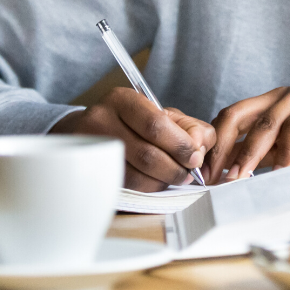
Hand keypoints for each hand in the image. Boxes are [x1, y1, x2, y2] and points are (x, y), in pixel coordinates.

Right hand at [50, 87, 215, 190]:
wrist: (87, 133)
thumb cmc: (133, 123)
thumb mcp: (161, 114)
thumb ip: (188, 126)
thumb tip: (201, 146)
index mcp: (122, 100)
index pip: (156, 125)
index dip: (180, 145)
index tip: (195, 157)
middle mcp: (101, 121)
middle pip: (146, 154)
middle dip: (175, 168)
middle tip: (189, 173)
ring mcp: (92, 149)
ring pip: (136, 176)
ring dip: (163, 181)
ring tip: (175, 177)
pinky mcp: (91, 173)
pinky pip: (125, 188)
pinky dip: (148, 189)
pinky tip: (156, 182)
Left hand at [206, 83, 289, 180]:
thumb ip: (271, 154)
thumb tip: (238, 174)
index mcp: (273, 103)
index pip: (231, 118)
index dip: (214, 143)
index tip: (204, 173)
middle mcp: (282, 95)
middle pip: (237, 114)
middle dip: (220, 146)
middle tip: (212, 176)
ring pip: (264, 124)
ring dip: (248, 153)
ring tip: (238, 178)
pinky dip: (286, 151)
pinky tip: (280, 171)